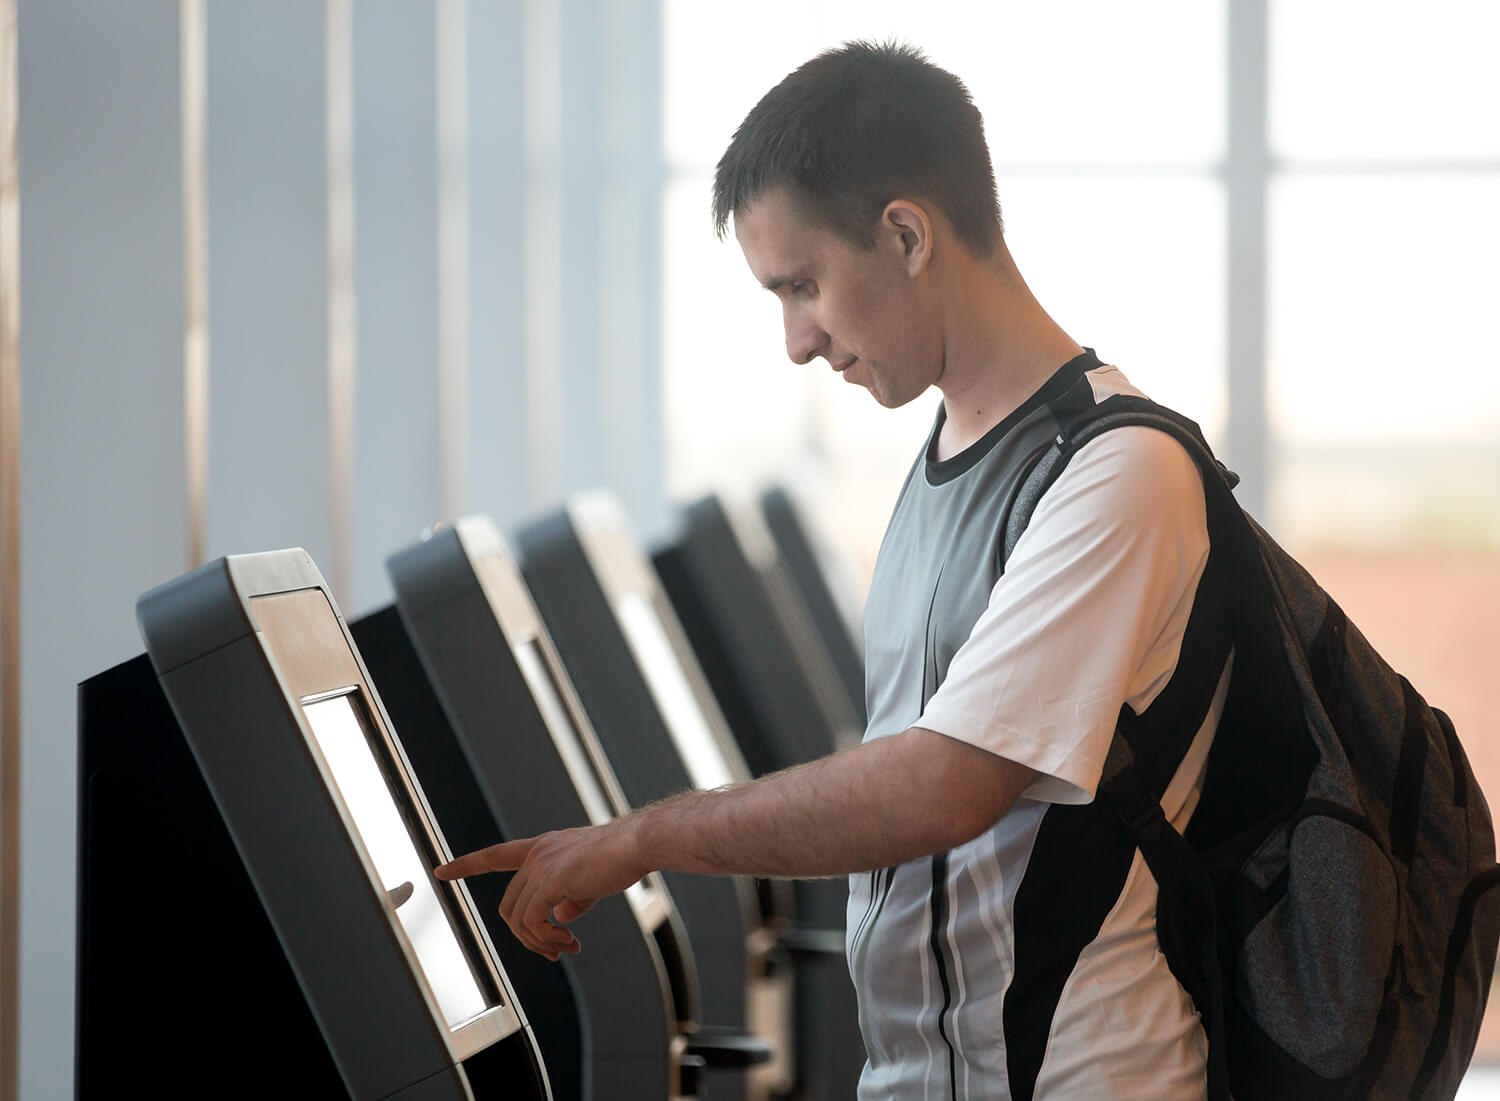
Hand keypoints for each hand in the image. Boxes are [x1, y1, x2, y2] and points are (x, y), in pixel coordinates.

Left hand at [434, 819, 647, 960]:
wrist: (637, 843)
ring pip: (519, 920)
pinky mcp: (550, 880)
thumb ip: (568, 897)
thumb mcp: (588, 880)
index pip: (496, 855)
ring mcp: (540, 866)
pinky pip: (533, 923)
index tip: (441, 870)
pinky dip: (547, 939)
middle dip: (528, 936)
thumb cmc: (620, 858)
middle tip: (558, 950)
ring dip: (540, 943)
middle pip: (508, 906)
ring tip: (566, 948)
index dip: (467, 864)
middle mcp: (536, 853)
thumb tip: (557, 918)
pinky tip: (569, 940)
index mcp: (542, 847)